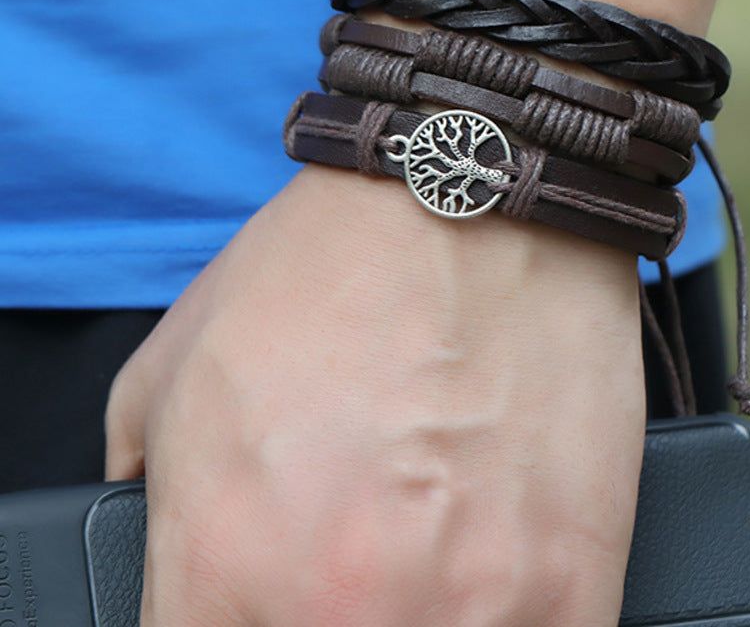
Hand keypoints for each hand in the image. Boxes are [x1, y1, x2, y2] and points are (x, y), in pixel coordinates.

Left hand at [106, 163, 644, 625]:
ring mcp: (470, 611)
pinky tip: (494, 567)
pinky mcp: (572, 585)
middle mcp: (337, 611)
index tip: (259, 592)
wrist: (475, 200)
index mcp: (223, 566)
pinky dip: (507, 620)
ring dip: (421, 615)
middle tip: (348, 559)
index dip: (229, 623)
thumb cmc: (332, 267)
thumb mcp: (178, 359)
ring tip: (426, 547)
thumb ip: (143, 477)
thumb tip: (156, 523)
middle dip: (319, 613)